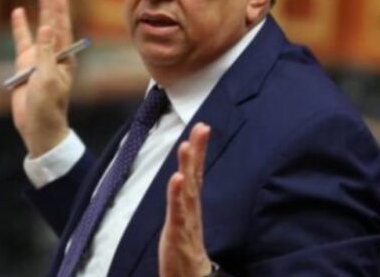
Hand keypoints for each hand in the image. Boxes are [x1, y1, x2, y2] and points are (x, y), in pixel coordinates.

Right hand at [10, 0, 73, 156]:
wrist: (37, 126)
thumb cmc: (48, 105)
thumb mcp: (48, 79)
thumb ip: (46, 52)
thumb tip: (47, 27)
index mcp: (65, 57)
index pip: (64, 26)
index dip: (62, 6)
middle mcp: (54, 54)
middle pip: (55, 23)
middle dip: (56, 3)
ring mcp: (39, 58)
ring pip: (40, 29)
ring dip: (42, 11)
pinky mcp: (26, 65)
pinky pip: (22, 41)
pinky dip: (21, 27)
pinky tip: (19, 13)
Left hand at [159, 122, 212, 276]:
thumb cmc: (185, 254)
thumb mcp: (183, 222)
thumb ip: (184, 202)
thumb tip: (184, 182)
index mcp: (191, 205)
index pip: (196, 172)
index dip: (198, 150)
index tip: (201, 128)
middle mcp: (191, 210)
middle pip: (195, 175)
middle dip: (197, 150)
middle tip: (202, 126)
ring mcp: (185, 221)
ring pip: (188, 190)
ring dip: (187, 166)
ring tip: (186, 146)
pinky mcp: (178, 234)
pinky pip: (178, 212)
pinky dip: (177, 194)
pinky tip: (177, 178)